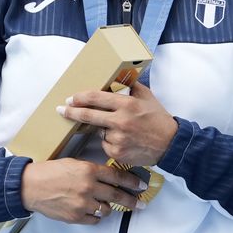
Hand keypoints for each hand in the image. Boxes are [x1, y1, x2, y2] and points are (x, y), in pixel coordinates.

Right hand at [20, 158, 144, 223]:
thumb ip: (92, 169)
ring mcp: (82, 203)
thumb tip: (108, 176)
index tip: (140, 185)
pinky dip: (96, 216)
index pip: (117, 176)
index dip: (132, 181)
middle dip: (131, 200)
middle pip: (117, 195)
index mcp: (89, 170)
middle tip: (140, 203)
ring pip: (106, 209)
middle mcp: (88, 187)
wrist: (31, 186)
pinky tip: (94, 210)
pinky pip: (94, 219)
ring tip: (107, 205)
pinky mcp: (76, 216)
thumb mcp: (74, 163)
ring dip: (109, 207)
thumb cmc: (50, 172)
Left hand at [58, 82, 178, 165]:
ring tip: (122, 130)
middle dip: (71, 112)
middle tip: (61, 110)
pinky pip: (105, 145)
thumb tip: (116, 79)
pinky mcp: (118, 153)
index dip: (80, 98)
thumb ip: (130, 86)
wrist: (170, 144)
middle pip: (88, 116)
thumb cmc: (158, 119)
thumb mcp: (146, 96)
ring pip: (99, 132)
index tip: (70, 98)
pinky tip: (124, 141)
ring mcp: (118, 138)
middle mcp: (121, 121)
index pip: (96, 98)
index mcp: (126, 104)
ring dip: (104, 130)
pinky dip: (110, 143)